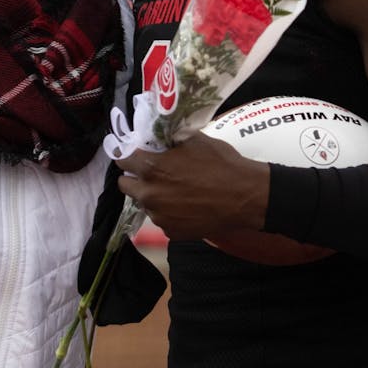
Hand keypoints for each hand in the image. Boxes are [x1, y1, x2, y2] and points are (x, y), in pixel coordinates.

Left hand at [116, 132, 269, 241]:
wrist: (245, 197)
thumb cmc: (221, 164)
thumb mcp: (195, 140)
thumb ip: (170, 139)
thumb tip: (158, 136)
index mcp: (151, 168)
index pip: (122, 160)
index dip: (129, 154)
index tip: (136, 153)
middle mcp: (149, 194)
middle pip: (126, 184)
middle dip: (135, 177)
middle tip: (153, 171)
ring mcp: (159, 216)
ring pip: (144, 203)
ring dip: (153, 195)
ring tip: (176, 189)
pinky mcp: (171, 232)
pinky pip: (161, 218)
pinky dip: (168, 212)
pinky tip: (186, 205)